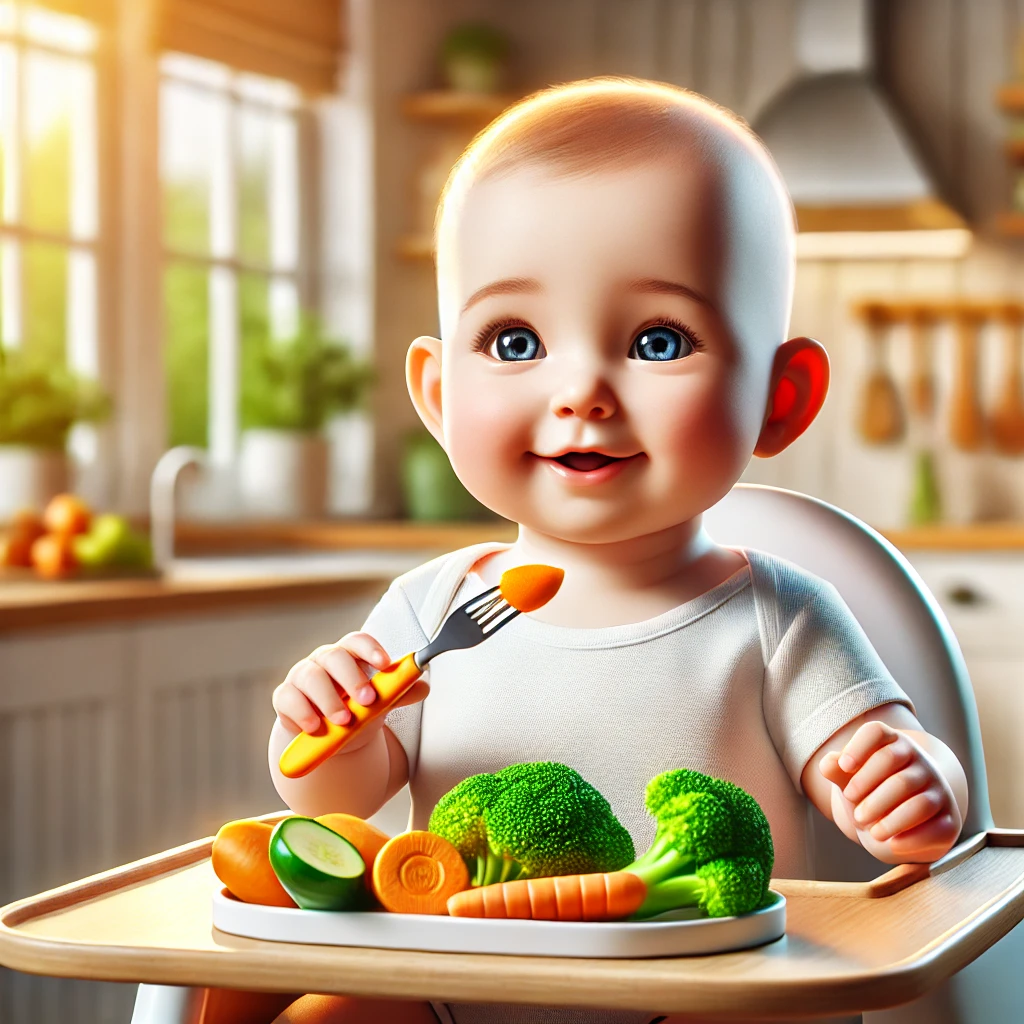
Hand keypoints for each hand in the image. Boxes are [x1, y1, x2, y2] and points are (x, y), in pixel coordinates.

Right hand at [272, 632, 428, 747]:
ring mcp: (302, 676)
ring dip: (329, 700)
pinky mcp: (285, 697)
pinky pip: (289, 698)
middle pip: (335, 658)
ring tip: (344, 721)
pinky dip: (302, 712)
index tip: (385, 663)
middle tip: (368, 701)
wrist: (328, 734)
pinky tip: (315, 727)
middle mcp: (324, 660)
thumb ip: (398, 693)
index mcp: (349, 655)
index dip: (370, 649)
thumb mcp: (379, 702)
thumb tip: (423, 685)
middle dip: (352, 678)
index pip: (357, 642)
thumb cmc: (356, 708)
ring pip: (312, 678)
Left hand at [818, 720, 961, 863]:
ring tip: (872, 832)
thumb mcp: (851, 779)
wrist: (903, 820)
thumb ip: (837, 770)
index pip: (876, 732)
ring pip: (917, 801)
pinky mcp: (950, 819)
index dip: (858, 746)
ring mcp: (938, 788)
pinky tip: (894, 844)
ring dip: (891, 819)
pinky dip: (913, 838)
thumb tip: (827, 763)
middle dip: (867, 787)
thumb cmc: (871, 791)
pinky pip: (936, 828)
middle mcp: (919, 761)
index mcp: (893, 743)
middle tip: (855, 814)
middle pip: (892, 762)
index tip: (844, 767)